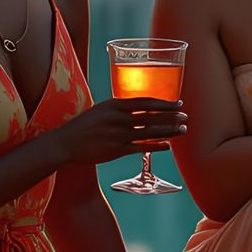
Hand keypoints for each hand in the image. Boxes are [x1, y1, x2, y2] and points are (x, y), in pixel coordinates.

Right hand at [48, 97, 187, 165]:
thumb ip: (119, 109)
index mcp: (115, 105)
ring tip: (182, 130)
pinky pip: (142, 148)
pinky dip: (157, 147)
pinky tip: (168, 146)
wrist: (65, 143)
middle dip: (172, 117)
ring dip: (169, 131)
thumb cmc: (83, 126)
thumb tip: (137, 107)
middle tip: (185, 117)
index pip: (146, 102)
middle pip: (152, 116)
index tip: (178, 103)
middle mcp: (119, 118)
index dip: (164, 103)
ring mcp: (119, 134)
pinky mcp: (117, 149)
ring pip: (151, 132)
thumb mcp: (101, 110)